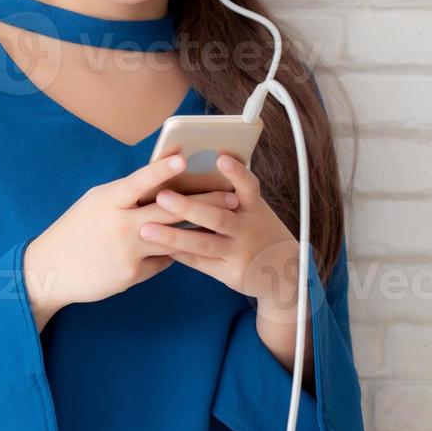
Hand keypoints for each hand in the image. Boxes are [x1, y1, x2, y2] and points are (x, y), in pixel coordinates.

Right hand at [22, 153, 245, 330]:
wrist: (50, 270)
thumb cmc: (74, 231)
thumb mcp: (94, 204)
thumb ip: (125, 196)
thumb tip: (158, 187)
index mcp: (107, 201)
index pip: (138, 182)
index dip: (161, 170)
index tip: (184, 158)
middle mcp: (119, 224)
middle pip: (168, 211)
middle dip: (203, 202)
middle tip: (231, 195)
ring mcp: (128, 251)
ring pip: (172, 237)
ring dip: (197, 229)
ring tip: (221, 223)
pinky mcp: (132, 274)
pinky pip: (161, 260)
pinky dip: (168, 253)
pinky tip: (173, 251)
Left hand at [139, 153, 305, 320]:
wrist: (285, 270)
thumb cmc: (256, 229)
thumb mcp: (252, 210)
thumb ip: (229, 195)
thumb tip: (189, 170)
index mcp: (254, 207)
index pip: (248, 187)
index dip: (236, 173)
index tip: (220, 157)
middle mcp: (249, 229)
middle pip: (217, 217)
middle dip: (189, 207)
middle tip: (162, 196)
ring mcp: (240, 252)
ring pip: (203, 243)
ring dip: (173, 236)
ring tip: (146, 229)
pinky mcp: (231, 273)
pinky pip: (199, 262)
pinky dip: (178, 254)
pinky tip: (156, 248)